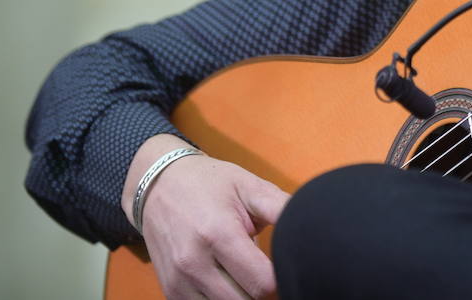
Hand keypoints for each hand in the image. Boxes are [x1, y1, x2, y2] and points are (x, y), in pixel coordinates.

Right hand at [122, 135, 289, 298]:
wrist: (159, 185)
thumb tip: (312, 222)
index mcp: (218, 234)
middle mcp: (194, 262)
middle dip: (262, 289)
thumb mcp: (249, 185)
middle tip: (265, 268)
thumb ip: (281, 207)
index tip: (283, 265)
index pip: (262, 284)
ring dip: (242, 296)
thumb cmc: (209, 183)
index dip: (280, 279)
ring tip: (244, 271)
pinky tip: (228, 279)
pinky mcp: (171, 291)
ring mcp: (179, 281)